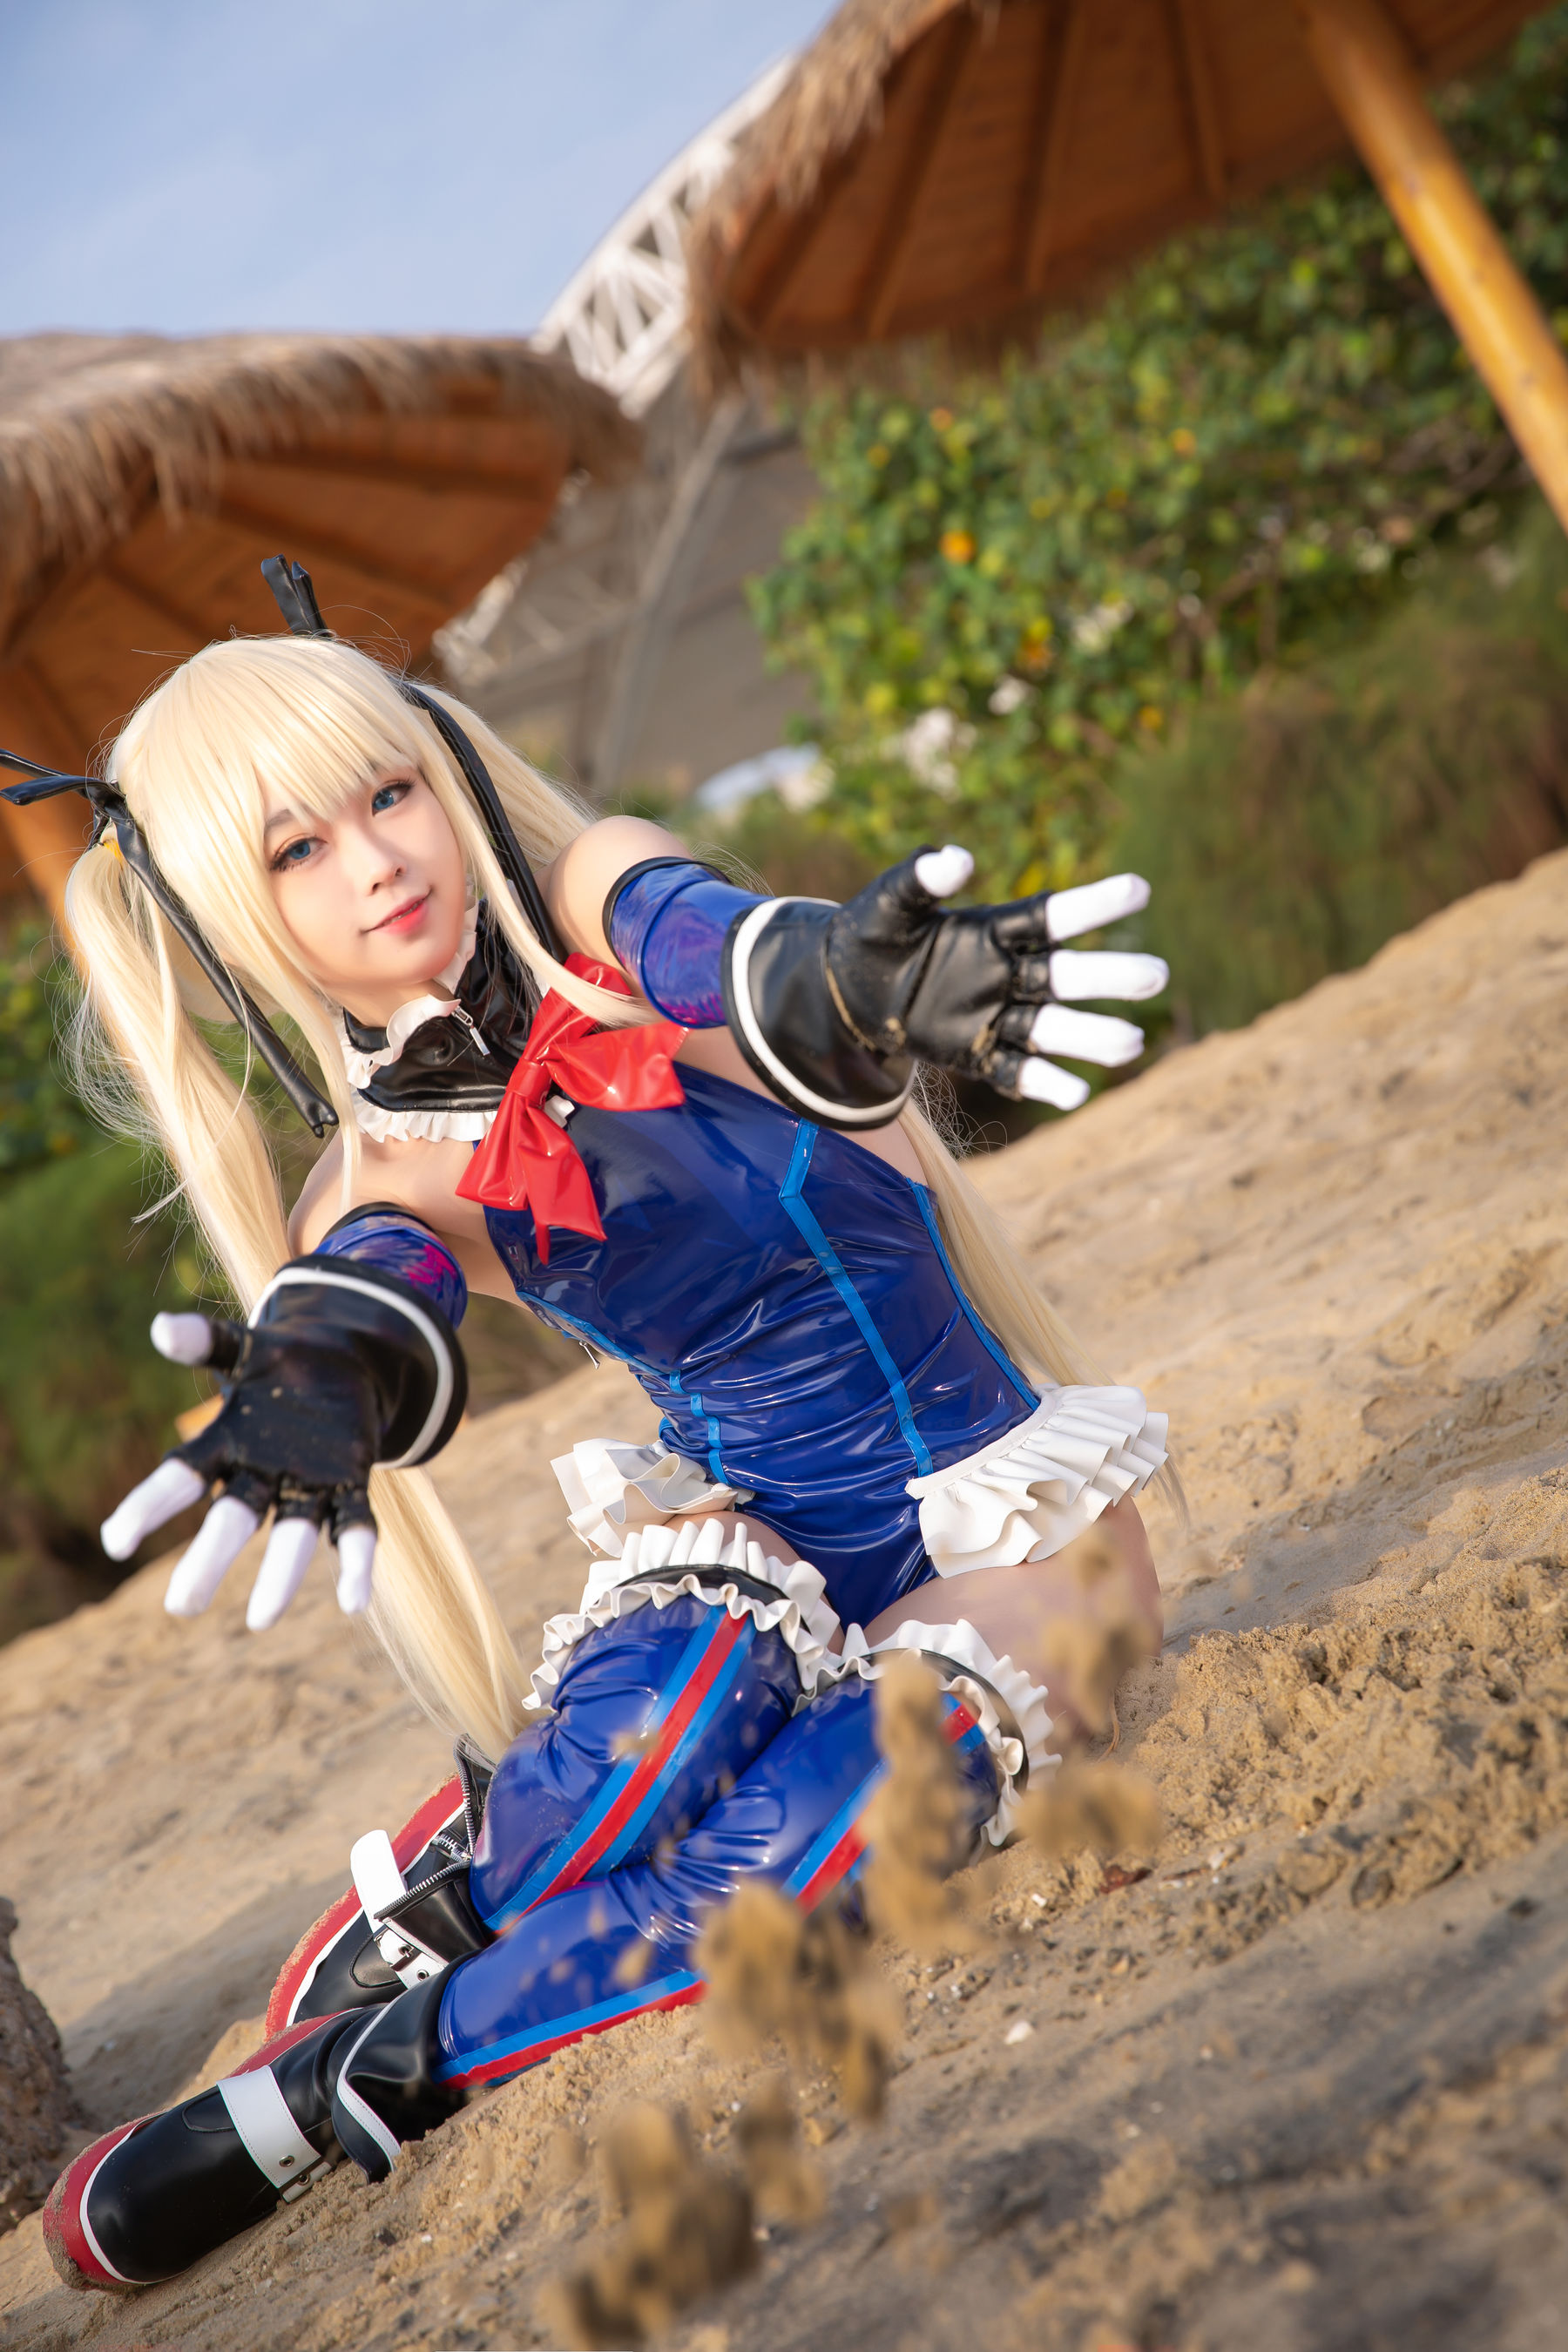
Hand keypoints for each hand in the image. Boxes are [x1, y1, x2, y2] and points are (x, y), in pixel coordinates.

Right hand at [100, 1260, 466, 1630]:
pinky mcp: (350, 1486)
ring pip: (293, 1534)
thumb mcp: (246, 1347)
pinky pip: (354, 1529)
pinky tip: (354, 1603)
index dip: (148, 1508)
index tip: (115, 1542)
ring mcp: (308, 1484)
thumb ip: (206, 1341)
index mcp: (227, 1443)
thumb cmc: (283, 1363)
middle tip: (182, 1606)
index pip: (180, 1478)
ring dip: (280, 1575)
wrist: (345, 1365)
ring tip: (262, 1620)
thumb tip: (159, 1328)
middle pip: (232, 1520)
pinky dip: (354, 1564)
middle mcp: (262, 1474)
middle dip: (209, 1559)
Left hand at [826, 846, 1167, 1109]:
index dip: (1091, 905)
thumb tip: (956, 859)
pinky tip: (1075, 1093)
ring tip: (1132, 1043)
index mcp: (994, 931)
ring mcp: (994, 1016)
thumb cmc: (875, 934)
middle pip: (1065, 977)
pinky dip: (1043, 1082)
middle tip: (1156, 975)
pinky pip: (1014, 1071)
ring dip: (1090, 1038)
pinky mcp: (975, 1054)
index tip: (1140, 889)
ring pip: (1050, 1029)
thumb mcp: (888, 902)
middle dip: (1108, 977)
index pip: (1049, 918)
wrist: (847, 988)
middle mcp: (1006, 974)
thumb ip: (920, 878)